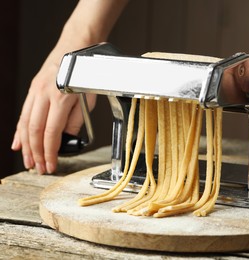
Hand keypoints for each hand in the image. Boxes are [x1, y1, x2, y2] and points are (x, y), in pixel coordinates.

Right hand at [12, 53, 96, 173]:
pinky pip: (24, 114)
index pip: (51, 132)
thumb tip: (66, 138)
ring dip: (26, 146)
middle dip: (36, 153)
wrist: (76, 48)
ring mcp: (35, 91)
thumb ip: (76, 120)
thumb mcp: (88, 98)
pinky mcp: (32, 90)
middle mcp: (44, 95)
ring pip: (25, 124)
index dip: (50, 152)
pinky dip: (20, 131)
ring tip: (28, 162)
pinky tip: (18, 144)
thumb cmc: (86, 73)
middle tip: (40, 168)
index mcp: (61, 98)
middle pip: (34, 131)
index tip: (52, 165)